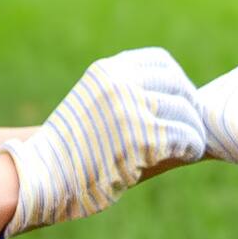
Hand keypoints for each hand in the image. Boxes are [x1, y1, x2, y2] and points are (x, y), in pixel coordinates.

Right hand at [7, 46, 205, 235]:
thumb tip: (184, 101)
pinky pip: (185, 138)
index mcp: (107, 71)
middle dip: (190, 106)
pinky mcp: (141, 141)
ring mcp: (130, 110)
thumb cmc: (71, 149)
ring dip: (194, 131)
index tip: (181, 100)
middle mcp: (119, 84)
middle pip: (177, 85)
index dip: (178, 81)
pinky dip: (192, 147)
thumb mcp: (95, 104)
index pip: (161, 61)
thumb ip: (129, 94)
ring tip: (191, 145)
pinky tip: (188, 155)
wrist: (43, 177)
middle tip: (192, 126)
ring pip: (184, 112)